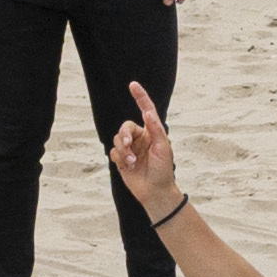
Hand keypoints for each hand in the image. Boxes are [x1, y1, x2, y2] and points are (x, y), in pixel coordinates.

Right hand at [106, 81, 182, 213]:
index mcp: (152, 132)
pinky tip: (128, 166)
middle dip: (125, 135)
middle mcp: (140, 138)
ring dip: (123, 150)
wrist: (155, 191)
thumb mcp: (163, 148)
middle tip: (128, 145)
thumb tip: (148, 112)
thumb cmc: (163, 170)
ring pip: (117, 140)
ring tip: (132, 162)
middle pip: (125, 127)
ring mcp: (131, 148)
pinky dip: (120, 158)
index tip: (133, 85)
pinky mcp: (122, 159)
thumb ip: (155, 130)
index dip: (139, 97)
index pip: (145, 110)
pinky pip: (113, 152)